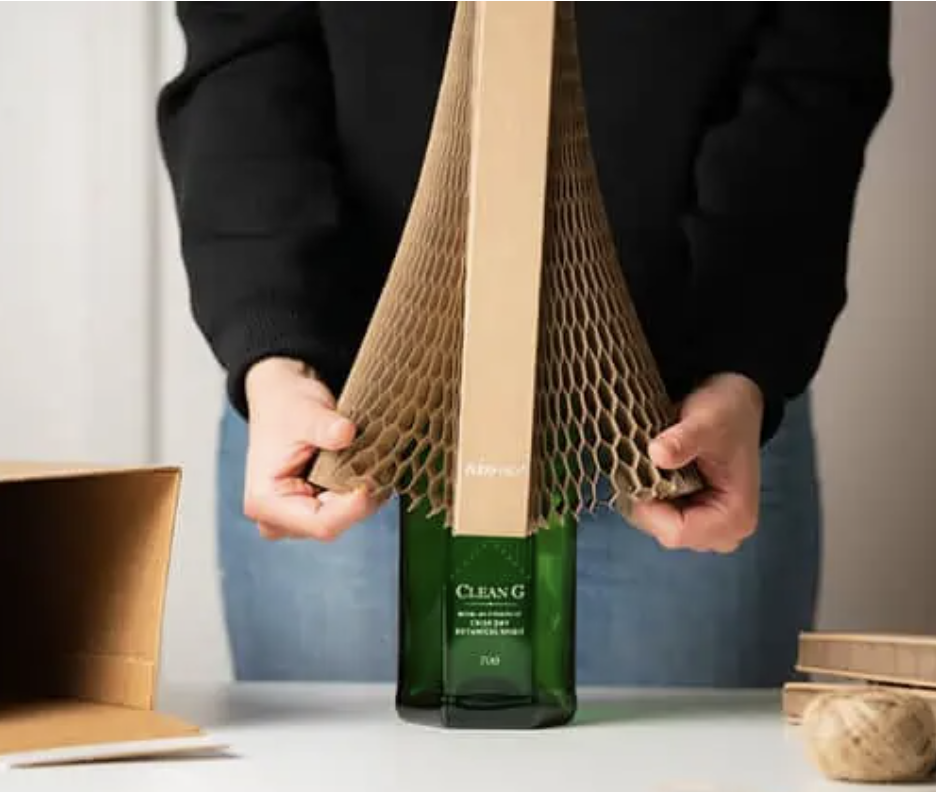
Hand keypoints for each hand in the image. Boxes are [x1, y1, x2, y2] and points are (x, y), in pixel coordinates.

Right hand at [242, 357, 378, 540]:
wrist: (284, 402)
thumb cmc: (287, 408)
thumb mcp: (305, 412)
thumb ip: (324, 426)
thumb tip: (345, 432)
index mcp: (265, 502)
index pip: (320, 524)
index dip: (353, 507)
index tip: (372, 480)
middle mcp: (276, 519)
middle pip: (334, 524)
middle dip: (359, 498)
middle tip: (374, 463)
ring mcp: (295, 520)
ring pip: (344, 519)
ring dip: (361, 494)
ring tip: (365, 460)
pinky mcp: (312, 513)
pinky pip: (346, 512)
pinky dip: (359, 492)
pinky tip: (362, 468)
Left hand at [630, 373, 763, 553]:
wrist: (733, 406)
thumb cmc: (727, 414)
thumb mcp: (707, 421)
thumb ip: (683, 440)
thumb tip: (658, 455)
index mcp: (734, 518)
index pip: (676, 532)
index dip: (648, 506)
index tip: (636, 473)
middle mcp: (724, 532)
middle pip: (664, 531)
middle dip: (646, 500)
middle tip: (641, 463)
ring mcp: (708, 528)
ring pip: (657, 524)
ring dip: (646, 496)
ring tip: (648, 464)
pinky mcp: (695, 518)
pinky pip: (659, 516)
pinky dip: (650, 495)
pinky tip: (652, 471)